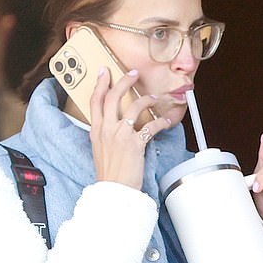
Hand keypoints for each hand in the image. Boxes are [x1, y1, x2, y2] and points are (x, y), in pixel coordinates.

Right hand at [89, 68, 170, 189]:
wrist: (114, 189)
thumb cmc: (109, 172)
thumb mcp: (100, 149)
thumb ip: (105, 134)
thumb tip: (113, 124)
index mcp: (96, 130)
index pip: (95, 101)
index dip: (100, 84)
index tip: (105, 73)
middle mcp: (107, 130)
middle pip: (113, 97)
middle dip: (124, 81)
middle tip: (133, 74)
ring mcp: (120, 135)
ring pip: (134, 106)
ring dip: (147, 99)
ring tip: (154, 98)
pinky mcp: (135, 143)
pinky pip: (151, 126)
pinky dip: (161, 122)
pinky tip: (166, 121)